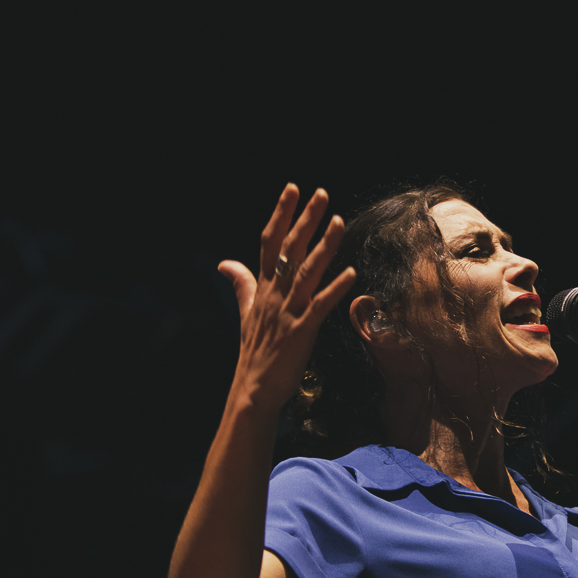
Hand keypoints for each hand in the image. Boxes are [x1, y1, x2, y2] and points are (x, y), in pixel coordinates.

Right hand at [218, 184, 355, 412]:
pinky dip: (335, 288)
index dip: (281, 214)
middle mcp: (273, 295)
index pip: (269, 242)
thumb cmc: (254, 350)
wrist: (252, 388)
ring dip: (323, 246)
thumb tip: (226, 262)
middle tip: (320, 193)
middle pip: (288, 250)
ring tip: (338, 221)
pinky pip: (319, 306)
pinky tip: (351, 272)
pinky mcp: (301, 332)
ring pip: (305, 272)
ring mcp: (287, 312)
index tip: (293, 188)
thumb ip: (241, 284)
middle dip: (304, 220)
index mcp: (262, 288)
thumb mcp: (244, 312)